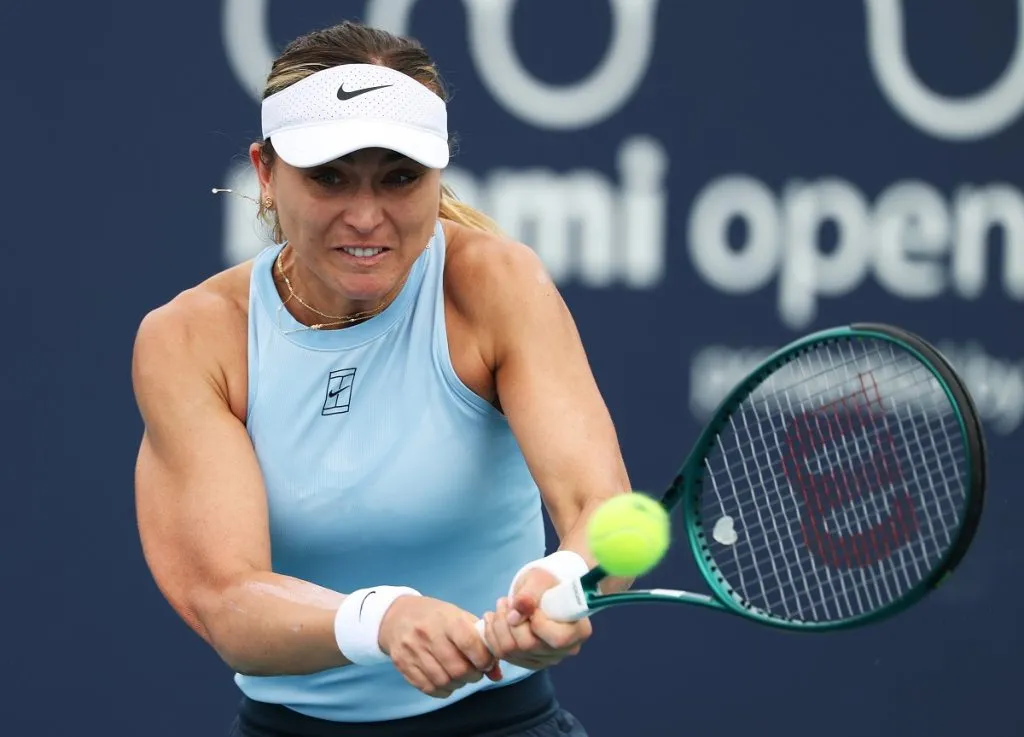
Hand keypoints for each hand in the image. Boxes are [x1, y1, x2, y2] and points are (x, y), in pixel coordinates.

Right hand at [378, 596, 502, 697]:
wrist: (396, 615)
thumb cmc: (435, 616)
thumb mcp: (459, 618)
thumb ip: (481, 642)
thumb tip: (497, 674)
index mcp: (446, 619)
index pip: (470, 643)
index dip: (483, 659)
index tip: (486, 663)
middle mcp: (428, 634)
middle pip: (457, 669)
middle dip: (473, 676)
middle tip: (475, 672)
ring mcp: (413, 650)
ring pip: (443, 681)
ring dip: (458, 684)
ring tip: (460, 677)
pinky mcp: (403, 665)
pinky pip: (428, 688)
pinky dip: (442, 690)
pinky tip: (446, 682)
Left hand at [481, 568, 592, 670]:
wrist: (543, 591)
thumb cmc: (548, 583)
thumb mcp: (540, 579)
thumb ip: (529, 594)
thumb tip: (515, 615)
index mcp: (578, 631)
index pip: (558, 639)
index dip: (538, 623)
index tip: (531, 606)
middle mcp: (565, 650)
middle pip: (529, 646)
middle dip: (510, 621)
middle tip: (505, 601)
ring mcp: (547, 659)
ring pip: (512, 652)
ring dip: (498, 627)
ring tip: (500, 606)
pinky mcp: (529, 662)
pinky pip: (503, 655)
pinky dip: (492, 636)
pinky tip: (493, 619)